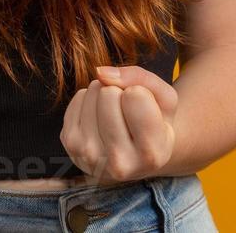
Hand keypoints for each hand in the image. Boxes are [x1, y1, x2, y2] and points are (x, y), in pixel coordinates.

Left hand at [60, 64, 178, 182]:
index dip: (141, 92)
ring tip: (115, 117)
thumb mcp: (165, 99)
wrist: (134, 156)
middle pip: (109, 93)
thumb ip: (141, 77)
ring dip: (104, 94)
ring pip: (93, 91)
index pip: (135, 96)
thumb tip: (100, 72)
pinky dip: (90, 101)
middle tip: (128, 113)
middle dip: (120, 92)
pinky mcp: (71, 145)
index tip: (146, 111)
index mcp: (151, 154)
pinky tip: (100, 120)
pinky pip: (79, 97)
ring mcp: (89, 156)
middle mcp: (119, 163)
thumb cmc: (154, 123)